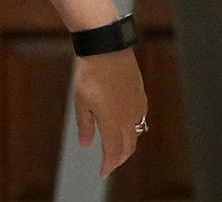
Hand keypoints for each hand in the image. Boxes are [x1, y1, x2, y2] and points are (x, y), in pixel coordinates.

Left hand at [73, 48, 147, 177]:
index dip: (108, 164)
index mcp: (112, 123)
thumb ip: (85, 125)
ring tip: (119, 147)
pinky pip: (140, 118)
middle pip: (127, 146)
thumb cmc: (91, 74)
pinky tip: (127, 125)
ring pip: (136, 133)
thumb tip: (86, 144)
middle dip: (119, 158)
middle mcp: (128, 118)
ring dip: (128, 144)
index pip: (112, 152)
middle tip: (111, 163)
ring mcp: (137, 107)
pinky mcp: (141, 95)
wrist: (107, 49)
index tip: (103, 171)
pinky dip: (134, 128)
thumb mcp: (81, 101)